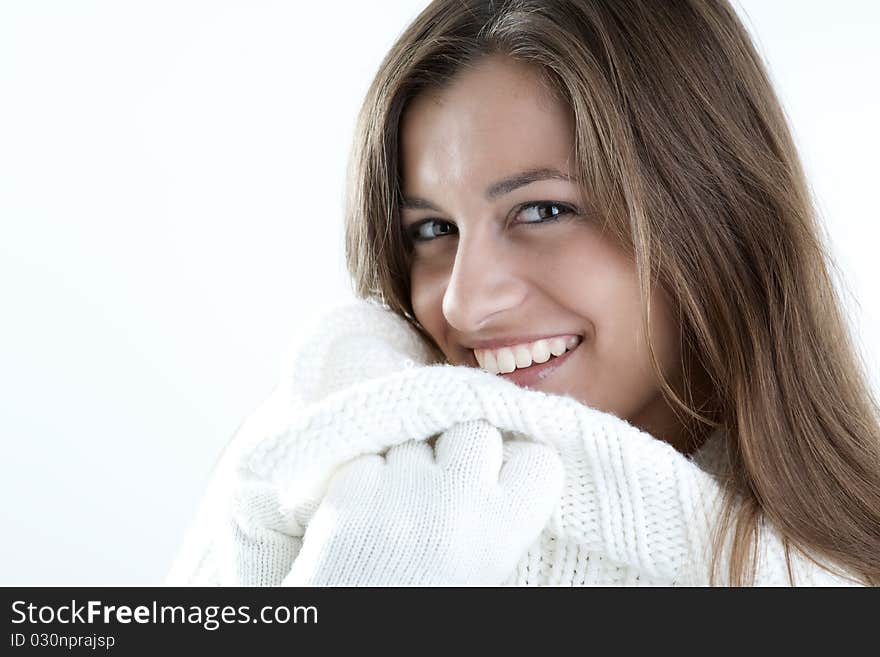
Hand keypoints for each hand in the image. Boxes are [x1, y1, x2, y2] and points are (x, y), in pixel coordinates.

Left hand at [282, 420, 563, 585]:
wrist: (356, 647)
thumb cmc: (430, 608)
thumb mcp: (487, 574)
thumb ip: (501, 520)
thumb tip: (507, 468)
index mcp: (500, 532)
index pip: (540, 460)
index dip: (520, 465)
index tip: (504, 476)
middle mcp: (454, 501)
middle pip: (475, 430)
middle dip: (462, 451)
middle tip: (449, 483)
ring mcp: (398, 491)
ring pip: (417, 439)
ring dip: (411, 461)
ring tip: (401, 503)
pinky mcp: (350, 490)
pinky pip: (369, 456)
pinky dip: (368, 475)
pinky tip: (367, 508)